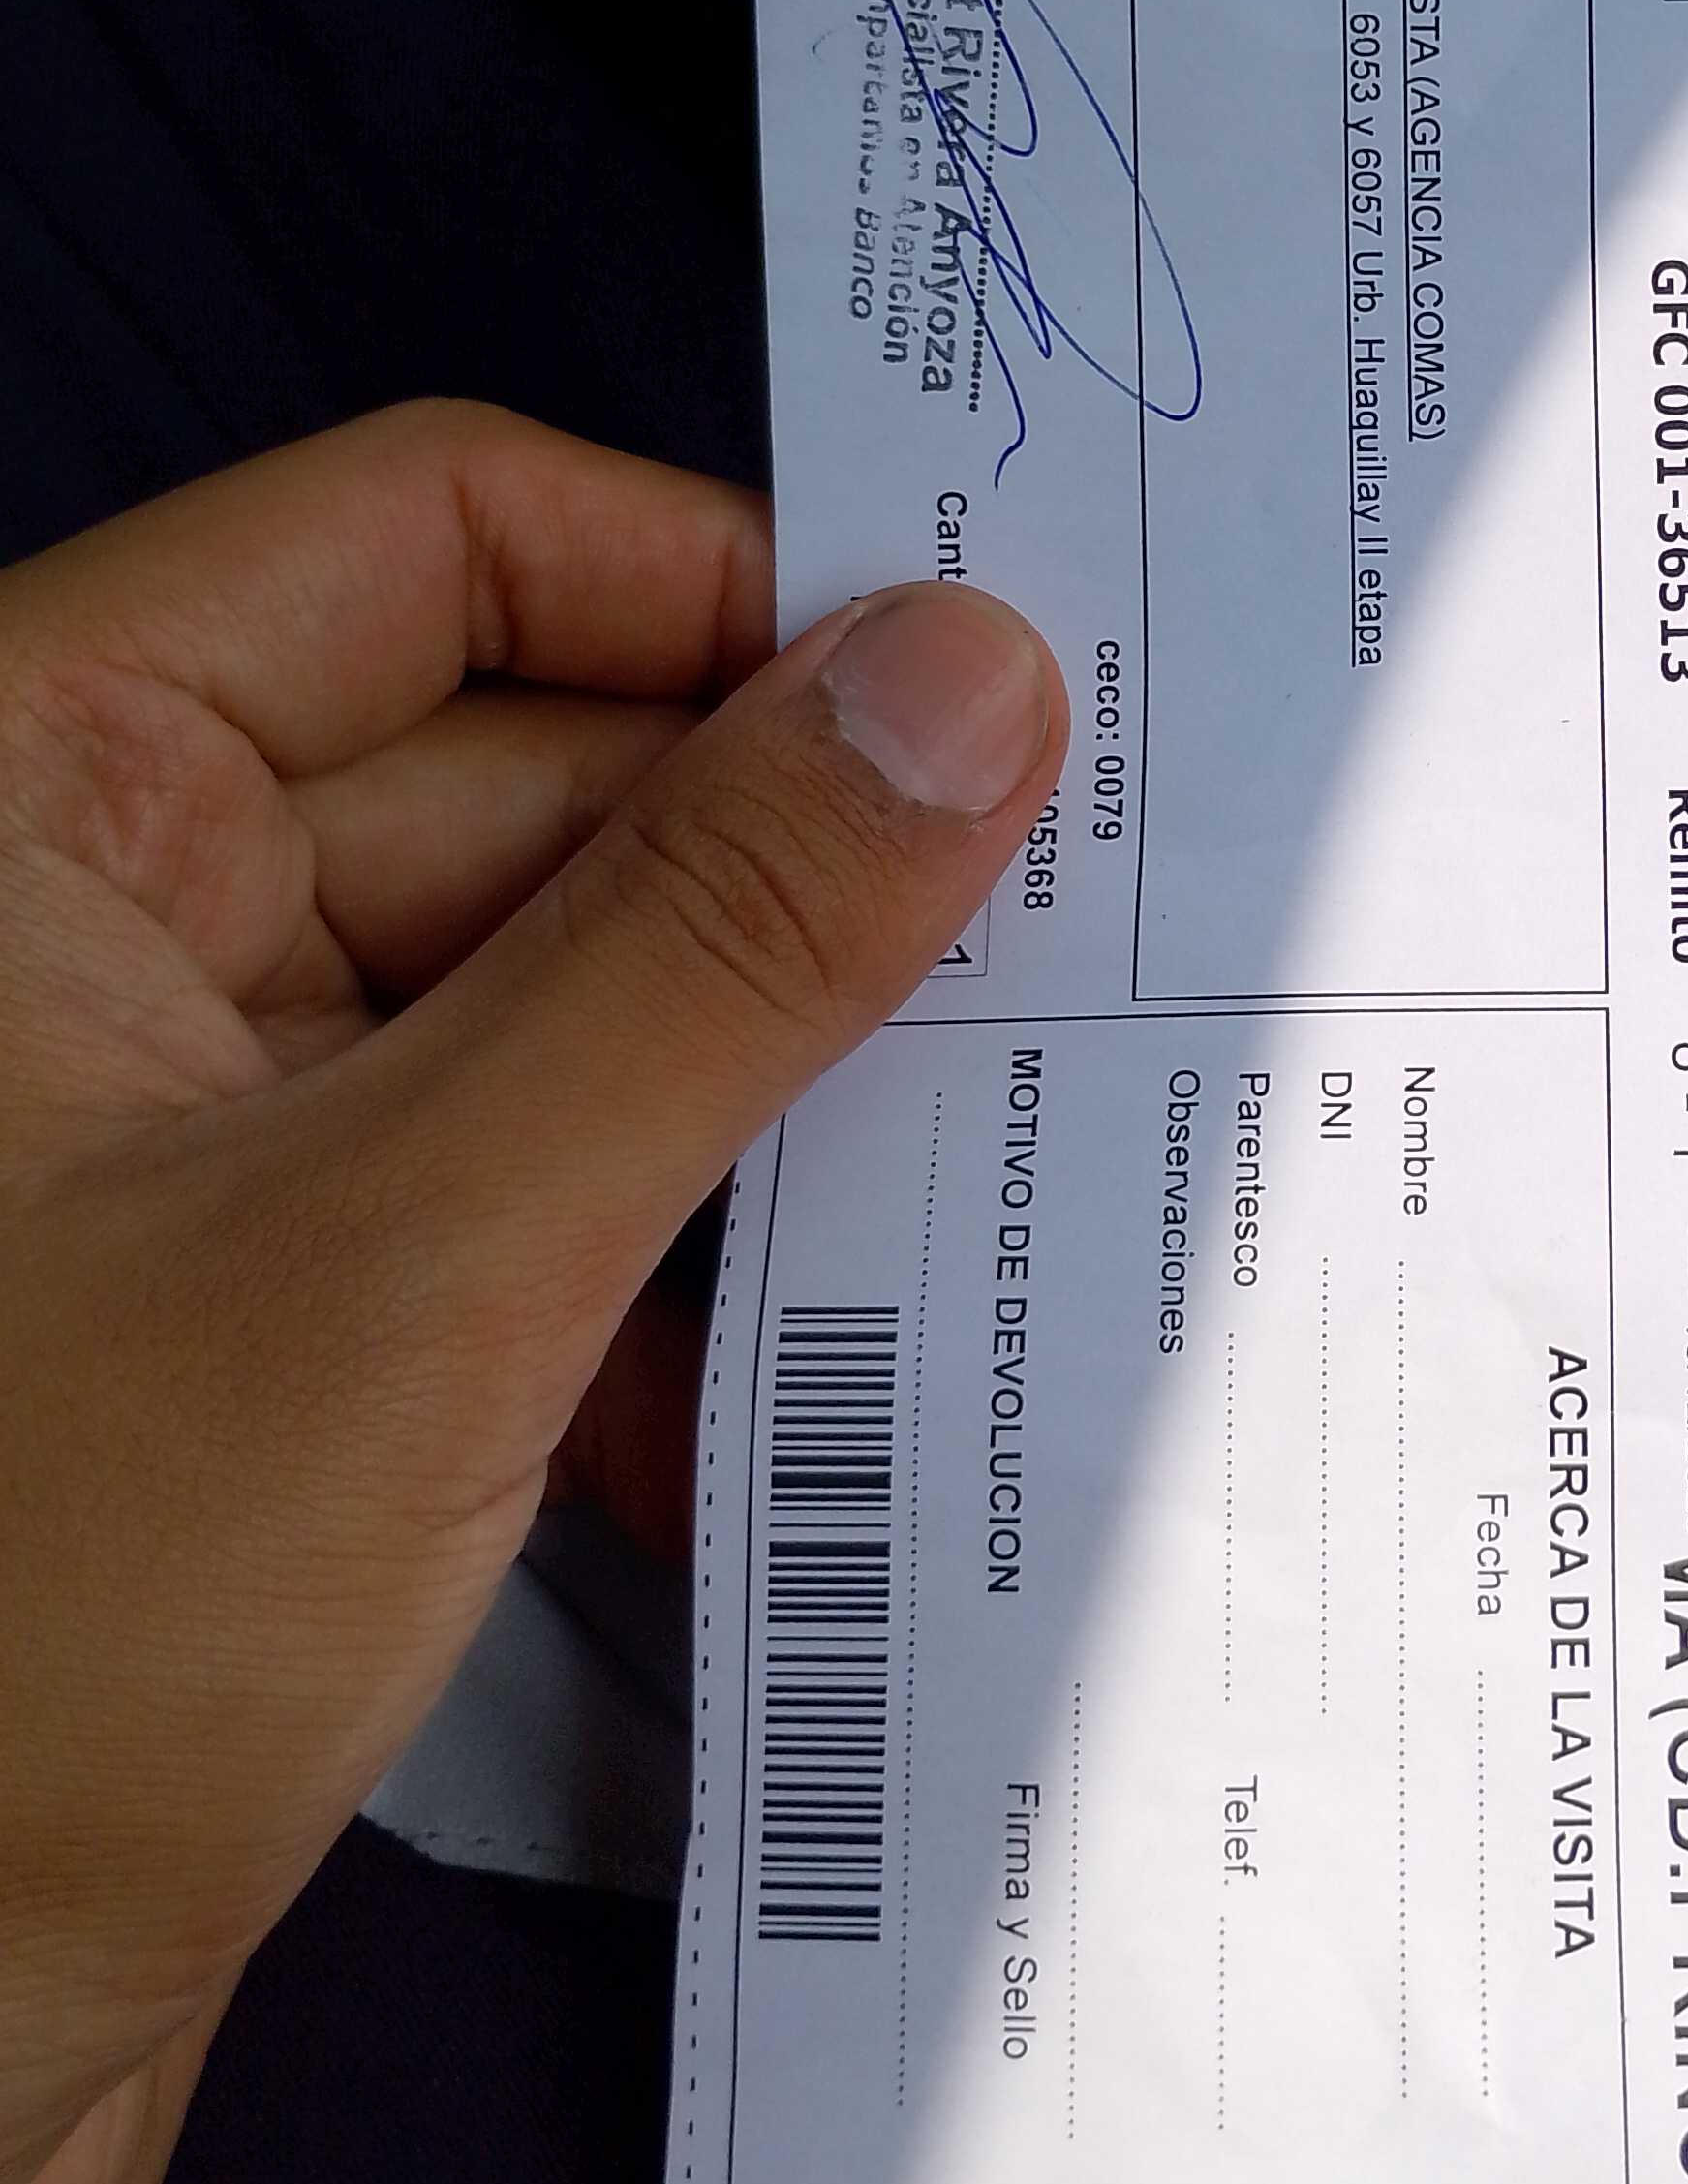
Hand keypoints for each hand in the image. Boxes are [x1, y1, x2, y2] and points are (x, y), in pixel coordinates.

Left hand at [0, 404, 1063, 2183]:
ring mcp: (166, 1130)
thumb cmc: (31, 1646)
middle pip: (518, 770)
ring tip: (1003, 1175)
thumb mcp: (417, 1254)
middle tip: (1087, 956)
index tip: (997, 705)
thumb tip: (977, 672)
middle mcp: (92, 916)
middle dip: (783, 876)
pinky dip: (654, 1274)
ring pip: (537, 1000)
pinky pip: (505, 1196)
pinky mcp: (237, 1329)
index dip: (721, 588)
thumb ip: (708, 946)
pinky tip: (795, 1403)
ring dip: (748, 1097)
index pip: (438, 537)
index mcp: (35, 785)